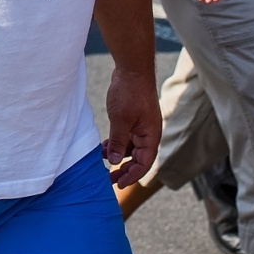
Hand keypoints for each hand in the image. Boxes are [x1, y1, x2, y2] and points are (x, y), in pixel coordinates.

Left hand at [103, 65, 160, 187]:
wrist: (132, 69)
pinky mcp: (133, 119)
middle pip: (138, 158)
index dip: (132, 175)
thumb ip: (117, 142)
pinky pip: (125, 137)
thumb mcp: (121, 120)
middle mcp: (148, 133)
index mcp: (151, 135)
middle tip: (110, 180)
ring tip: (103, 163)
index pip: (144, 163)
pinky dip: (115, 144)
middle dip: (125, 170)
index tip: (119, 184)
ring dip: (117, 156)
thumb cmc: (130, 93)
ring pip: (130, 148)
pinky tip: (103, 148)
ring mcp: (141, 126)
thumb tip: (113, 162)